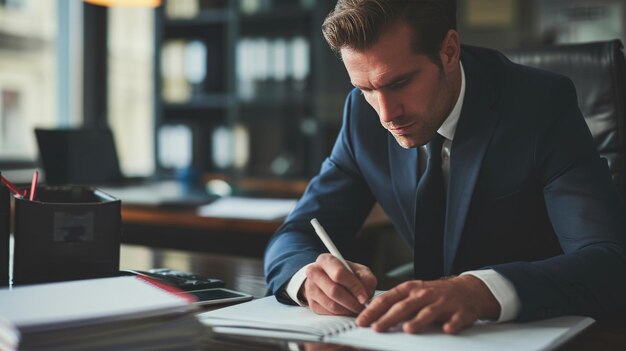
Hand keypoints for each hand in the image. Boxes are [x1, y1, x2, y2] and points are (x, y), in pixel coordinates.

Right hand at [300, 253, 376, 315]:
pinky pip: (328, 313)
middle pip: (334, 291)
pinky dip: (341, 314)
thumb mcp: (359, 270)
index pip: (339, 274)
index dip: (354, 287)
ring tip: (356, 309)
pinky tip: (347, 310)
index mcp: (326, 260)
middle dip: (352, 302)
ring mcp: (310, 288)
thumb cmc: (346, 273)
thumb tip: (365, 294)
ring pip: (331, 304)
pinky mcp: (311, 303)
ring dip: (347, 310)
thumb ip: (366, 279)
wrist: (328, 278)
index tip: (364, 297)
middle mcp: (314, 272)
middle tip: (362, 307)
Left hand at [356, 275, 499, 333]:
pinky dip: (451, 324)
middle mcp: (425, 294)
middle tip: (376, 328)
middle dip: (389, 318)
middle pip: (404, 306)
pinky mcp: (461, 311)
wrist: (468, 289)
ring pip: (428, 312)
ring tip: (408, 329)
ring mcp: (443, 302)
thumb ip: (397, 303)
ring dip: (418, 321)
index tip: (361, 321)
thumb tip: (373, 316)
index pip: (387, 299)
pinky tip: (446, 330)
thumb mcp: (414, 293)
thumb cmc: (436, 294)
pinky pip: (456, 319)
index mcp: (410, 289)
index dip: (373, 310)